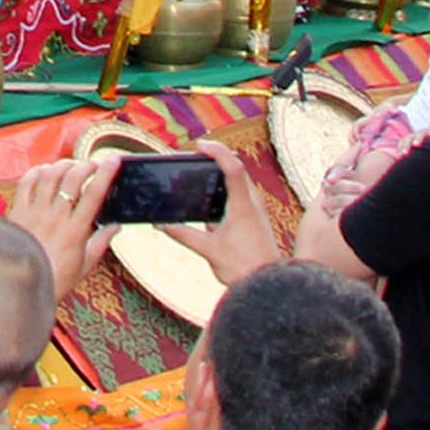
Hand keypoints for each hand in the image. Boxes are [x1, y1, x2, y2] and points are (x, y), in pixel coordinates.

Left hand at [2, 152, 117, 304]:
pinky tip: (45, 171)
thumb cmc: (54, 279)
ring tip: (71, 165)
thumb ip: (101, 243)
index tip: (114, 160)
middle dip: (86, 165)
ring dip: (63, 165)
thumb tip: (116, 227)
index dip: (106, 173)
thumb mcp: (84, 266)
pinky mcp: (18, 213)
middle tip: (93, 164)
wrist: (19, 288)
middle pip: (72, 179)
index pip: (94, 194)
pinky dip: (37, 172)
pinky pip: (26, 183)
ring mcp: (34, 213)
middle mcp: (55, 218)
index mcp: (75, 231)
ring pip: (49, 177)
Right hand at [176, 137, 281, 285]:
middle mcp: (252, 203)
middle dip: (216, 158)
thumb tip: (161, 224)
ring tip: (199, 174)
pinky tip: (209, 201)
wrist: (268, 283)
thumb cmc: (243, 268)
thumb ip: (183, 234)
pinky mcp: (255, 217)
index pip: (233, 167)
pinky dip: (224, 189)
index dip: (217, 151)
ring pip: (239, 181)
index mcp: (243, 206)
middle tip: (195, 156)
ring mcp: (256, 209)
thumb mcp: (208, 250)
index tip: (200, 146)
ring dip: (220, 174)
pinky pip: (240, 194)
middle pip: (236, 168)